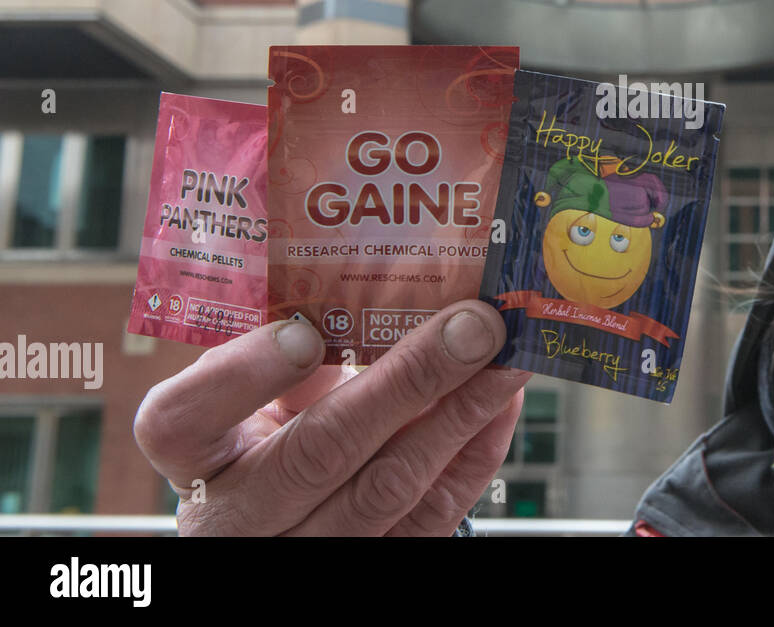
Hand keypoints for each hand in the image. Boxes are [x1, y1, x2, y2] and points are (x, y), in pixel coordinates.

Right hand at [133, 299, 530, 534]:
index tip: (304, 331)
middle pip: (318, 451)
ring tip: (506, 359)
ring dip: (461, 414)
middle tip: (474, 325)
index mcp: (193, 458)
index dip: (245, 374)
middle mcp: (237, 519)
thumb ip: (298, 361)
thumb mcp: (260, 403)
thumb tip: (388, 289)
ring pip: (389, 488)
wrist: (286, 530)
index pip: (182, 420)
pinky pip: (432, 517)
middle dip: (409, 380)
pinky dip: (475, 454)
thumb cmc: (271, 444)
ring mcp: (304, 553)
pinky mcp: (372, 570)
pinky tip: (501, 404)